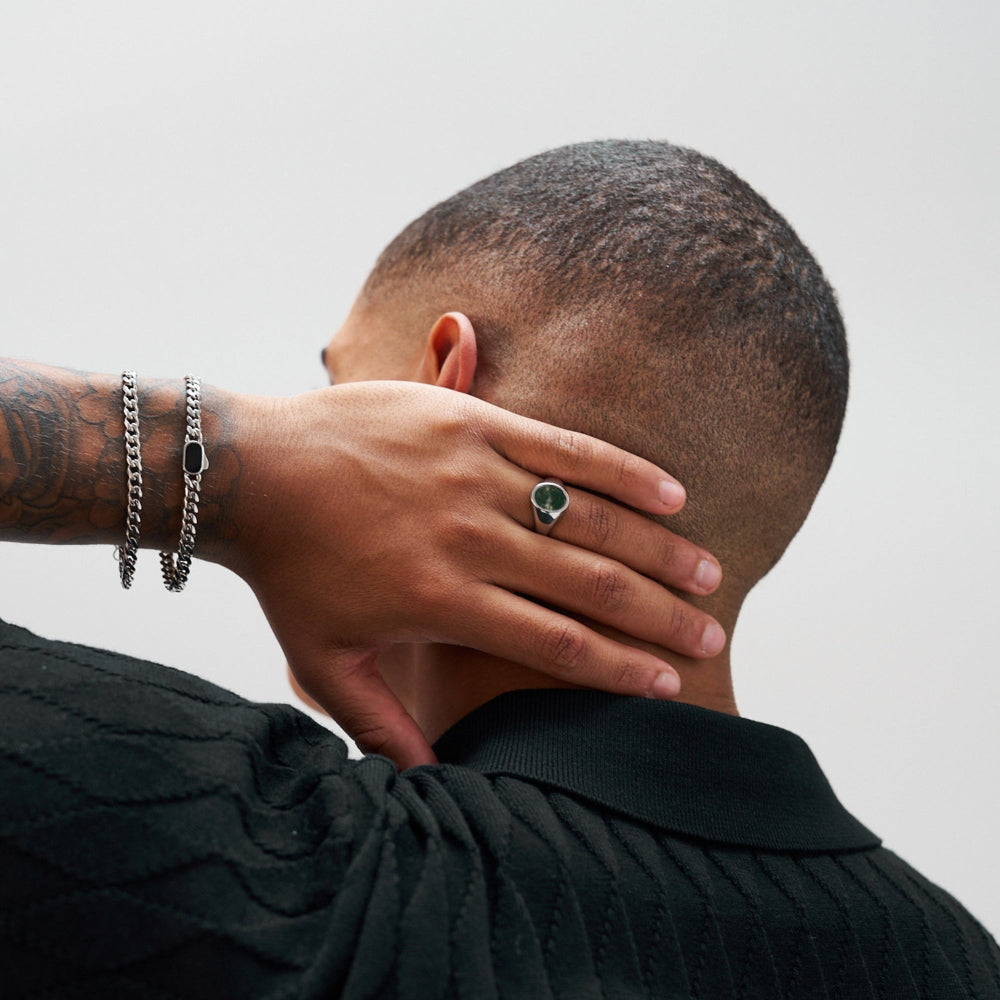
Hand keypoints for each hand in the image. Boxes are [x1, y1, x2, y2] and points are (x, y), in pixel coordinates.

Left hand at [225, 381, 723, 767]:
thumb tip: (429, 782)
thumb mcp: (324, 663)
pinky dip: (620, 470)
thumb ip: (379, 727)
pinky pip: (562, 446)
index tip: (670, 685)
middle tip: (712, 635)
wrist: (253, 471)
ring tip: (708, 572)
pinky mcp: (471, 421)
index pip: (555, 642)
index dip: (619, 667)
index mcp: (442, 601)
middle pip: (589, 583)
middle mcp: (469, 538)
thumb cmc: (289, 571)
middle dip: (660, 615)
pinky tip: (670, 491)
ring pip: (587, 517)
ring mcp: (473, 474)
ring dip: (656, 547)